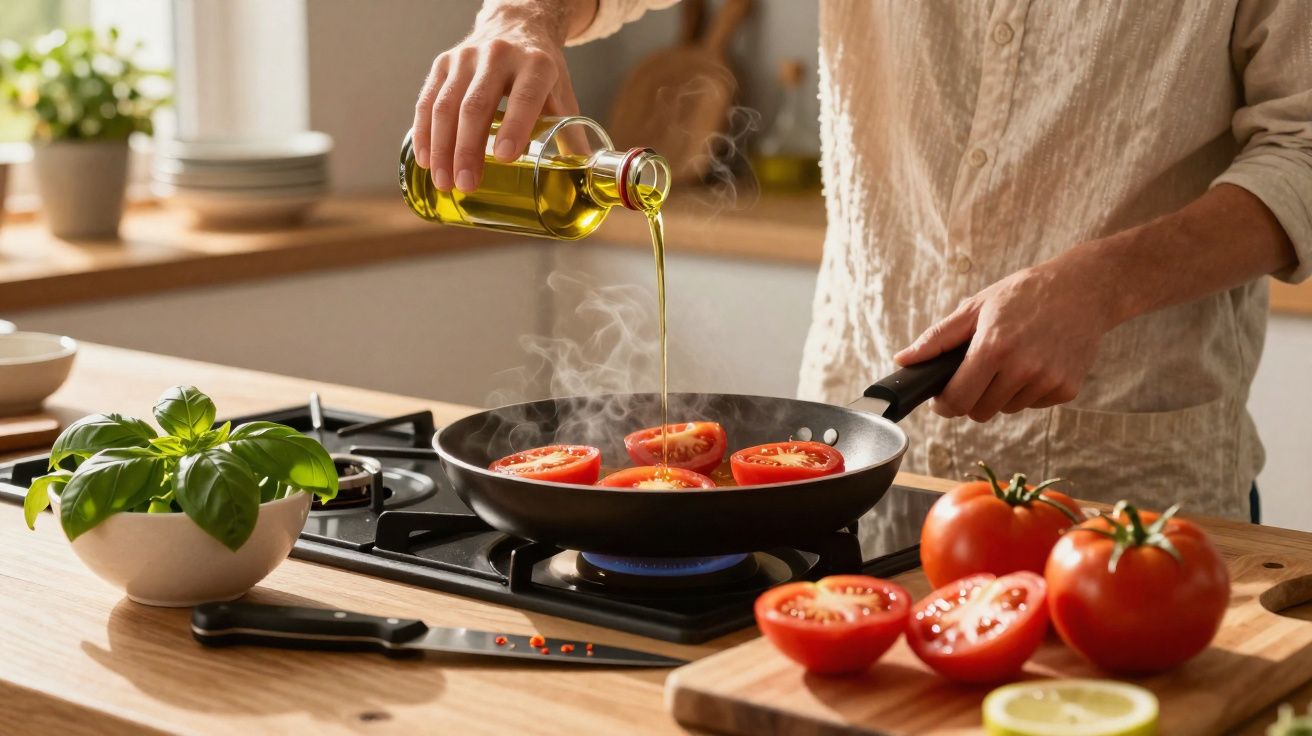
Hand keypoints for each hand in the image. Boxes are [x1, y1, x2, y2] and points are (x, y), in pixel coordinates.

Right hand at [412, 3, 581, 192]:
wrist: (516, 26)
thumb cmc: (541, 72)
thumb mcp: (562, 96)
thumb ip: (572, 134)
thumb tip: (588, 177)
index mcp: (537, 64)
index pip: (524, 96)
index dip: (515, 126)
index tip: (503, 158)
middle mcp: (500, 55)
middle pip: (477, 105)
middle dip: (469, 149)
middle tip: (467, 184)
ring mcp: (466, 57)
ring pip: (447, 105)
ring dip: (442, 148)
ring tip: (445, 182)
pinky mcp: (443, 63)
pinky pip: (427, 100)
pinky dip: (424, 133)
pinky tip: (426, 159)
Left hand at [894, 260, 1117, 421]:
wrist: (1084, 289)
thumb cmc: (1023, 295)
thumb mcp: (975, 308)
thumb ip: (937, 339)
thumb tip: (902, 360)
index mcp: (993, 348)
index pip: (958, 400)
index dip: (944, 404)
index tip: (942, 398)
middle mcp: (1022, 369)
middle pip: (980, 412)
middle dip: (972, 398)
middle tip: (977, 372)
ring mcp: (1048, 381)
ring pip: (1006, 409)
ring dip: (1001, 393)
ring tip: (1011, 360)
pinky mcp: (1067, 389)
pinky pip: (1033, 404)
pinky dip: (1028, 391)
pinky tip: (1035, 362)